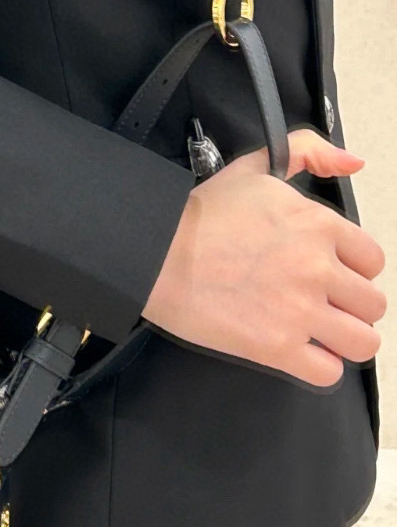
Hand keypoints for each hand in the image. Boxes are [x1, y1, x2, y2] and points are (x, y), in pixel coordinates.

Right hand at [142, 128, 386, 386]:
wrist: (153, 253)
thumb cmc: (198, 214)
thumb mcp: (255, 168)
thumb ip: (309, 152)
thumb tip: (353, 161)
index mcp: (318, 225)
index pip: (372, 260)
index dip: (351, 267)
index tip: (328, 272)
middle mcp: (318, 269)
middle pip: (372, 304)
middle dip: (348, 305)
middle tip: (317, 302)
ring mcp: (299, 311)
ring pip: (363, 341)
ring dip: (343, 339)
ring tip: (316, 332)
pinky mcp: (276, 347)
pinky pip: (328, 373)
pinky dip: (317, 367)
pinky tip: (297, 352)